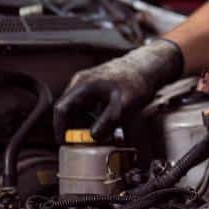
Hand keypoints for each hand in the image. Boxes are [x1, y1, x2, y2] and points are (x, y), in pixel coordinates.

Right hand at [53, 38, 183, 141]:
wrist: (148, 66)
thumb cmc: (137, 80)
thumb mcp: (124, 105)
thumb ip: (108, 121)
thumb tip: (94, 136)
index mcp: (83, 85)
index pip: (61, 109)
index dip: (60, 128)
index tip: (64, 143)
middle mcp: (81, 83)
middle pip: (67, 110)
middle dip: (73, 129)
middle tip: (82, 143)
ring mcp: (88, 84)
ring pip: (77, 109)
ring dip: (82, 124)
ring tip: (95, 136)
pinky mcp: (96, 88)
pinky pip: (87, 106)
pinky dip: (91, 118)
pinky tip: (104, 125)